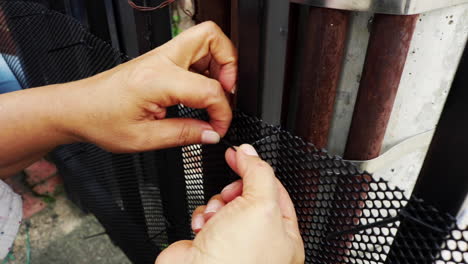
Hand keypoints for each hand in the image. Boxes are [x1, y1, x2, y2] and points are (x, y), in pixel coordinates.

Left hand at [58, 21, 236, 151]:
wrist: (77, 109)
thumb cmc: (100, 120)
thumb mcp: (144, 138)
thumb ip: (184, 134)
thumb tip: (212, 133)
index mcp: (157, 80)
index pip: (209, 89)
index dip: (222, 112)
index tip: (218, 127)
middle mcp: (160, 60)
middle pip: (211, 37)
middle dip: (230, 63)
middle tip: (227, 91)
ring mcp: (159, 56)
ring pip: (204, 38)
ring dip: (219, 62)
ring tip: (216, 90)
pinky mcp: (158, 60)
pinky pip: (192, 52)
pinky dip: (205, 66)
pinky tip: (199, 90)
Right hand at [155, 144, 304, 263]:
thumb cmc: (235, 262)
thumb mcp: (260, 205)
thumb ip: (258, 173)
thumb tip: (248, 152)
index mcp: (285, 238)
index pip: (277, 192)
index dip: (259, 171)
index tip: (241, 155)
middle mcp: (261, 242)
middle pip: (249, 196)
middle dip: (234, 192)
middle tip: (230, 196)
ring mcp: (234, 243)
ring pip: (226, 204)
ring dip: (217, 205)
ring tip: (216, 218)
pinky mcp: (210, 243)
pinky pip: (207, 216)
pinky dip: (202, 217)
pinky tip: (203, 227)